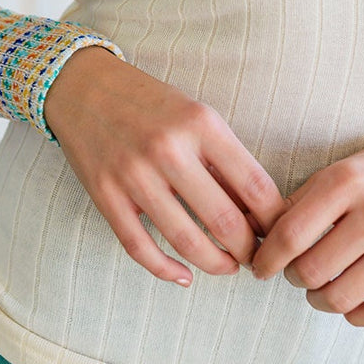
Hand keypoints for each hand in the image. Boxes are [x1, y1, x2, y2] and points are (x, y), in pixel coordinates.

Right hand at [43, 46, 288, 285]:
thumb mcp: (194, 114)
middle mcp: (168, 149)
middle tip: (258, 258)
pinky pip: (140, 248)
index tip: (280, 233)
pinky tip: (184, 276)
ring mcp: (133, 174)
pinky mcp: (105, 195)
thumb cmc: (149, 102)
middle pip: (225, 220)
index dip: (274, 219)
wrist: (84, 86)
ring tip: (229, 267)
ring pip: (186, 241)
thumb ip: (223, 157)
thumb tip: (260, 211)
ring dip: (216, 264)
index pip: (254, 184)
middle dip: (249, 249)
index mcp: (200, 123)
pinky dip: (166, 270)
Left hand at [249, 115, 363, 325]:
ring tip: (318, 288)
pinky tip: (349, 302)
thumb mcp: (340, 169)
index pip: (290, 235)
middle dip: (292, 278)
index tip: (260, 266)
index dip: (266, 259)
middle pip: (311, 271)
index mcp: (346, 182)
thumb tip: (258, 235)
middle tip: (294, 272)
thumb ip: (301, 202)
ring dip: (318, 300)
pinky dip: (354, 316)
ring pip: (340, 298)